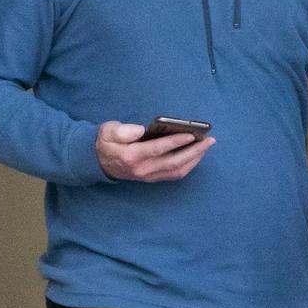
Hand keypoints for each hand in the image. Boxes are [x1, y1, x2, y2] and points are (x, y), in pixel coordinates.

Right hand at [96, 120, 215, 181]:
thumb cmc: (106, 142)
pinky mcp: (152, 178)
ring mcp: (148, 176)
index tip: (190, 134)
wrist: (98, 161)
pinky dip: (188, 165)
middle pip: (173, 162)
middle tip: (209, 140)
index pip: (157, 149)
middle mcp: (142, 169)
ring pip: (176, 171)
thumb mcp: (107, 131)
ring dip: (194, 159)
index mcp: (131, 156)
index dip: (175, 142)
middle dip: (193, 151)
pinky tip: (196, 155)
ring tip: (206, 146)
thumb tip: (140, 130)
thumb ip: (121, 131)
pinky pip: (174, 174)